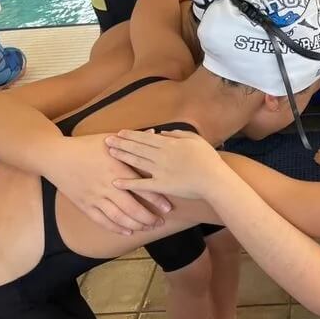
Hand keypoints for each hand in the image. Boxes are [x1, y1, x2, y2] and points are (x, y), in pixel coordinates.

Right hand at [45, 134, 172, 234]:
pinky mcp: (84, 205)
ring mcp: (94, 197)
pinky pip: (102, 221)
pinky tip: (128, 231)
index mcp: (116, 169)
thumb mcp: (109, 140)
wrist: (55, 157)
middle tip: (160, 222)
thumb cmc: (85, 146)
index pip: (141, 187)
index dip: (156, 199)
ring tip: (148, 227)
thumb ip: (133, 141)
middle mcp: (106, 186)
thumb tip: (154, 133)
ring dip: (135, 225)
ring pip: (118, 217)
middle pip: (131, 208)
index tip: (168, 206)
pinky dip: (116, 228)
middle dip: (148, 217)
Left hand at [106, 129, 227, 199]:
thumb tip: (163, 132)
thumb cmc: (208, 159)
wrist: (213, 179)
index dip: (131, 135)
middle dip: (121, 143)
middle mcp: (161, 155)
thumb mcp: (195, 139)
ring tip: (110, 153)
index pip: (145, 138)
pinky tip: (116, 182)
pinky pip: (141, 184)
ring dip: (122, 157)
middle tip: (107, 140)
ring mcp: (159, 171)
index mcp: (169, 144)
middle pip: (137, 147)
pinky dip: (128, 183)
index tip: (120, 133)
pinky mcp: (160, 185)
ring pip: (136, 162)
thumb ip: (178, 134)